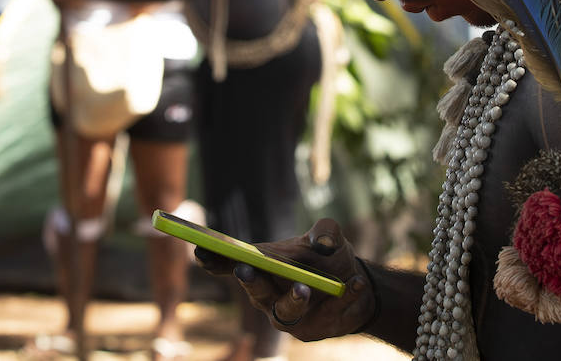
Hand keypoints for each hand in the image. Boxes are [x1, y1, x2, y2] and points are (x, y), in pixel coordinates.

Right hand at [195, 219, 376, 341]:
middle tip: (247, 269)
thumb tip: (320, 244)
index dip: (215, 259)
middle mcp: (269, 293)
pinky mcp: (312, 331)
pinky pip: (326, 316)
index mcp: (264, 266)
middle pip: (254, 290)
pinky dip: (343, 298)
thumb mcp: (331, 236)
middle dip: (249, 281)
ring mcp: (288, 315)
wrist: (359, 285)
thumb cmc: (331, 258)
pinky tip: (356, 283)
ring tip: (305, 287)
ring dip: (293, 299)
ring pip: (283, 312)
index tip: (202, 250)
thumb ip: (326, 231)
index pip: (233, 263)